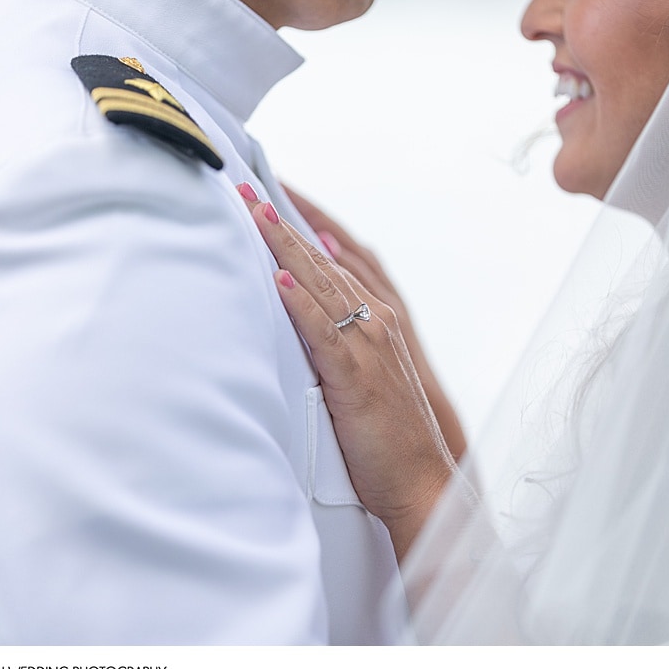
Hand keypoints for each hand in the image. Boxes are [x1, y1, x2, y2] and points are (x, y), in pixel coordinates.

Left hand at [238, 184, 455, 561]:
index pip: (331, 263)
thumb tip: (300, 309)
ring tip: (256, 214)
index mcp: (377, 321)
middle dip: (282, 225)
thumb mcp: (362, 378)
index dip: (296, 230)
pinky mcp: (357, 377)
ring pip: (322, 286)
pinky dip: (301, 305)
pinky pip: (324, 332)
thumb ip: (337, 342)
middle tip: (247, 189)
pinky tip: (279, 281)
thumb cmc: (389, 436)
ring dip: (286, 248)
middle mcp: (376, 323)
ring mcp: (369, 346)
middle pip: (323, 263)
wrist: (421, 480)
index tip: (265, 198)